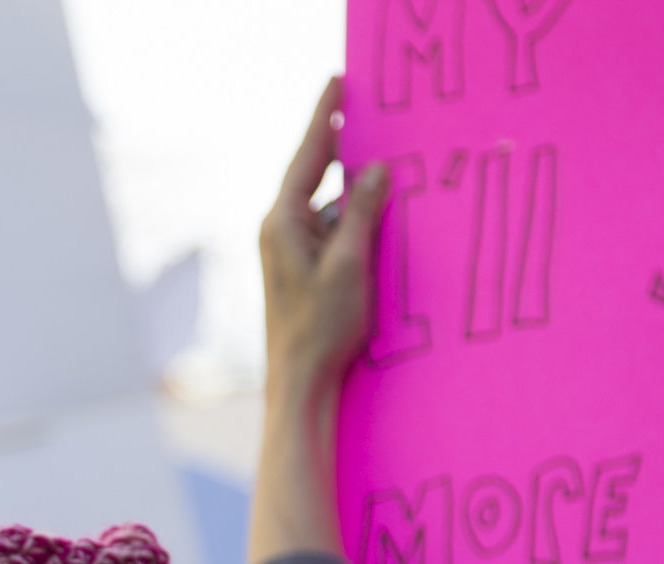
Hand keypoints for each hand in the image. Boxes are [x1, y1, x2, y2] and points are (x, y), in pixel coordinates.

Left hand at [259, 78, 388, 405]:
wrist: (299, 383)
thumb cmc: (320, 329)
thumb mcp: (349, 265)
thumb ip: (361, 214)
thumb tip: (376, 170)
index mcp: (281, 223)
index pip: (306, 155)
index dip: (324, 116)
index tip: (337, 80)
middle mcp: (279, 230)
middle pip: (314, 173)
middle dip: (340, 143)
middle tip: (361, 106)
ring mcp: (289, 249)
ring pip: (328, 203)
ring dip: (354, 189)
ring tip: (384, 166)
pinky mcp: (302, 267)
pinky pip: (331, 228)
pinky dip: (353, 218)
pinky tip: (377, 217)